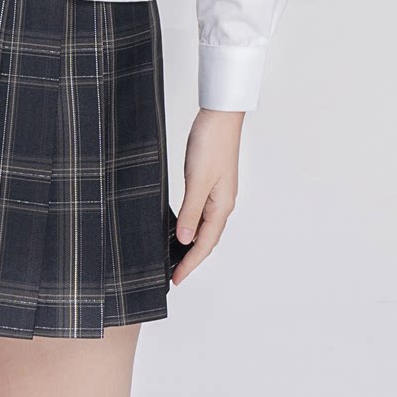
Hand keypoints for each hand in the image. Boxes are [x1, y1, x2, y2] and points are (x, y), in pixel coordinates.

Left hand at [171, 109, 244, 285]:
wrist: (219, 116)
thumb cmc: (211, 144)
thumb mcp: (197, 180)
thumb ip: (190, 212)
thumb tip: (184, 240)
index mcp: (222, 206)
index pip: (205, 244)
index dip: (190, 263)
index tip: (176, 279)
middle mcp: (222, 204)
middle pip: (207, 240)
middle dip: (191, 259)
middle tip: (174, 275)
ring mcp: (218, 194)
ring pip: (204, 228)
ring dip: (191, 245)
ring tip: (175, 258)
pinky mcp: (210, 183)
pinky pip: (201, 214)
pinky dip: (191, 226)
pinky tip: (180, 228)